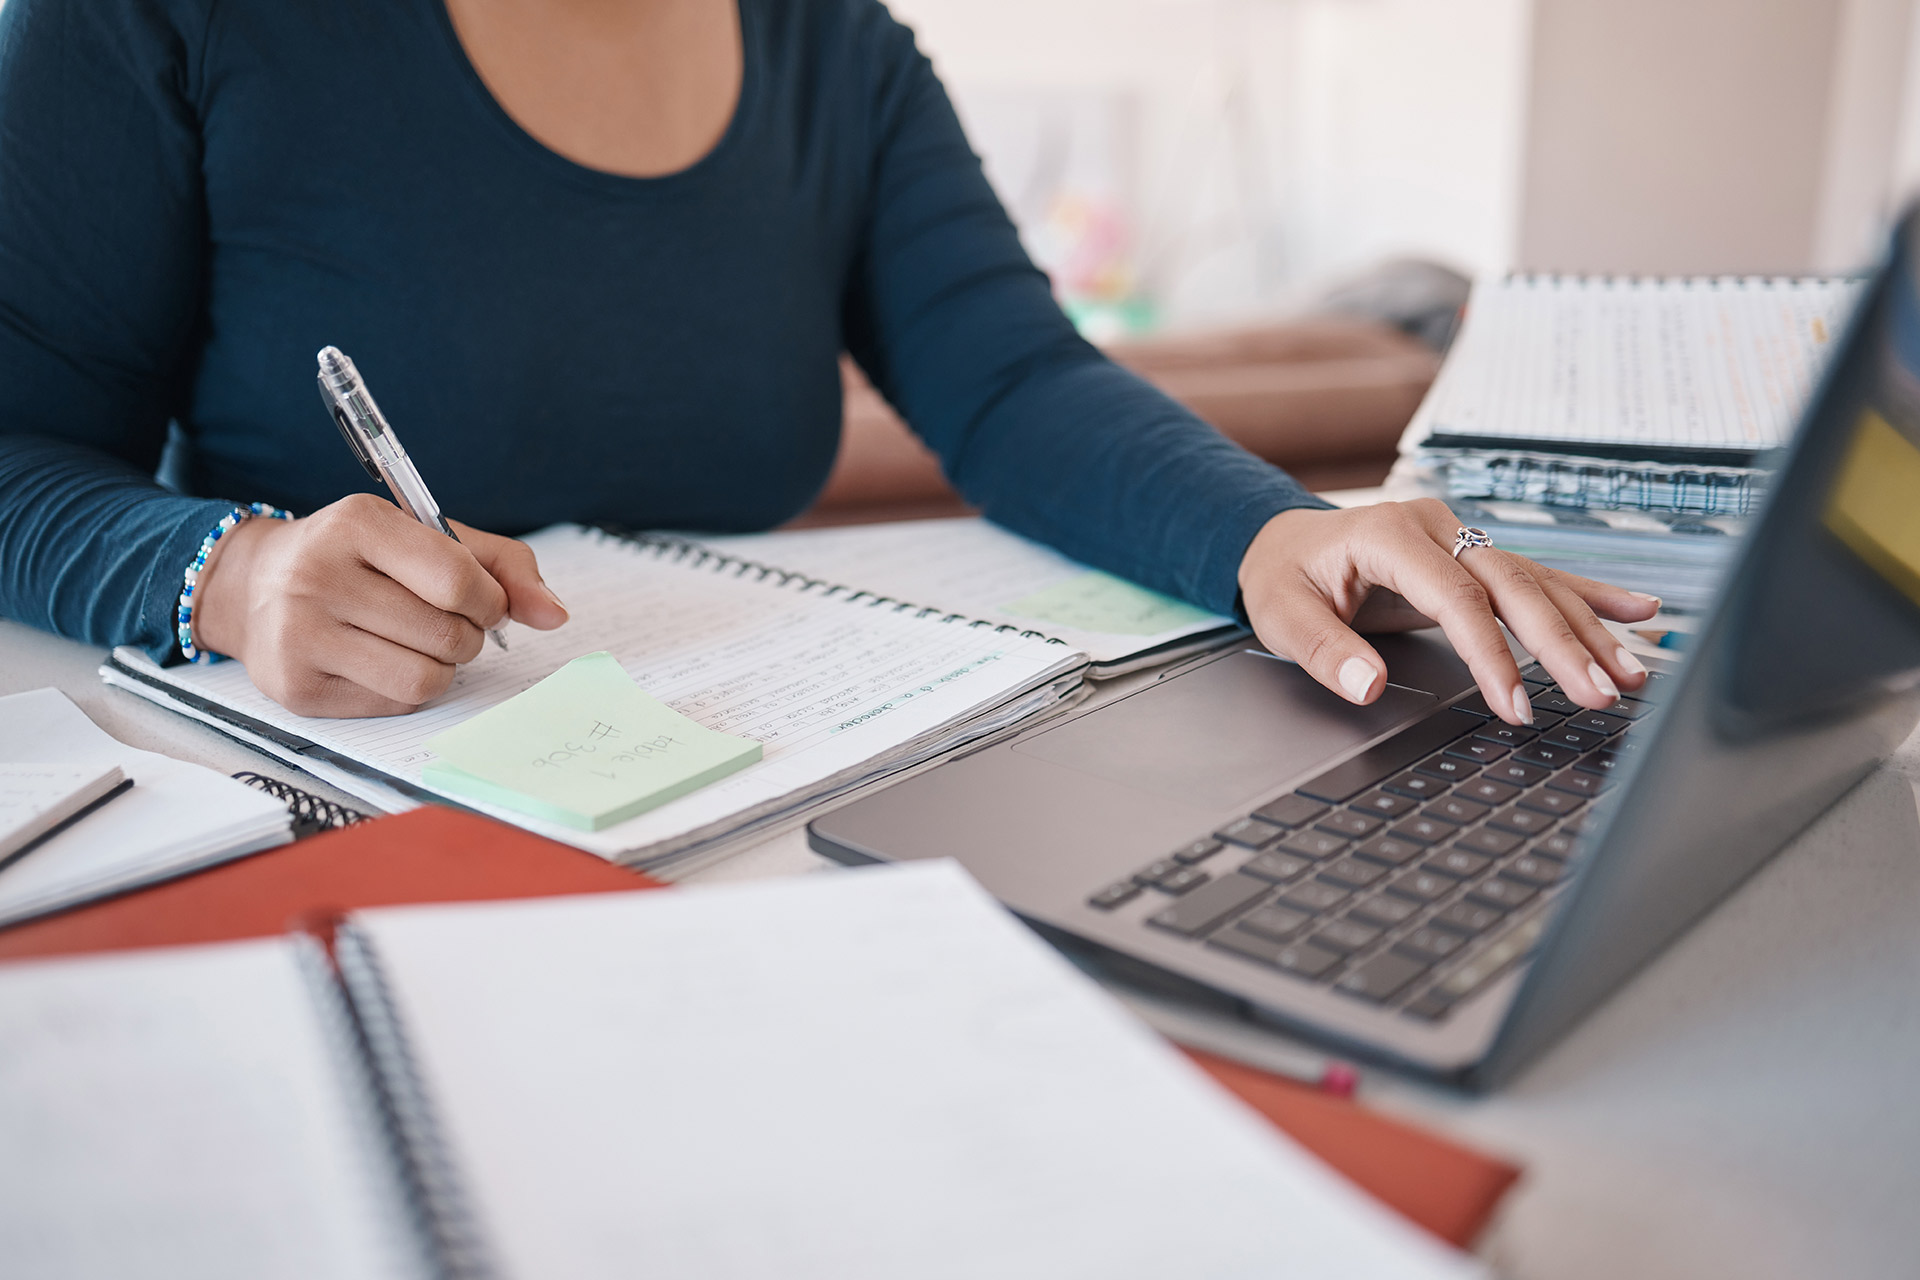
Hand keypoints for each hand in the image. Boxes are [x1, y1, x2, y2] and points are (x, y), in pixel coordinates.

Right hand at [191, 493, 568, 716]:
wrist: (254, 586)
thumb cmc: (360, 559)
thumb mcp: (427, 538)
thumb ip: (502, 566)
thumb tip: (555, 614)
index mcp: (357, 523)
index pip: (458, 580)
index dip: (491, 601)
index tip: (484, 601)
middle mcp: (318, 576)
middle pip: (447, 635)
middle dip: (466, 635)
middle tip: (443, 621)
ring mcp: (300, 635)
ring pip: (426, 678)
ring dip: (442, 667)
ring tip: (417, 642)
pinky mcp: (297, 687)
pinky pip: (395, 703)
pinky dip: (407, 688)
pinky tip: (380, 660)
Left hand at [1237, 500, 1660, 725]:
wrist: (1284, 541)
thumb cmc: (1285, 576)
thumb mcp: (1282, 612)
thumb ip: (1323, 649)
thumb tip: (1366, 686)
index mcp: (1389, 534)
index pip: (1456, 598)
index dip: (1491, 653)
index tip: (1515, 704)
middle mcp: (1436, 527)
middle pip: (1512, 586)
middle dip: (1561, 644)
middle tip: (1599, 693)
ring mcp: (1460, 535)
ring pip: (1536, 582)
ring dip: (1587, 628)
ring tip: (1631, 671)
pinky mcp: (1474, 554)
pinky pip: (1538, 575)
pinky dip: (1588, 596)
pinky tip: (1638, 611)